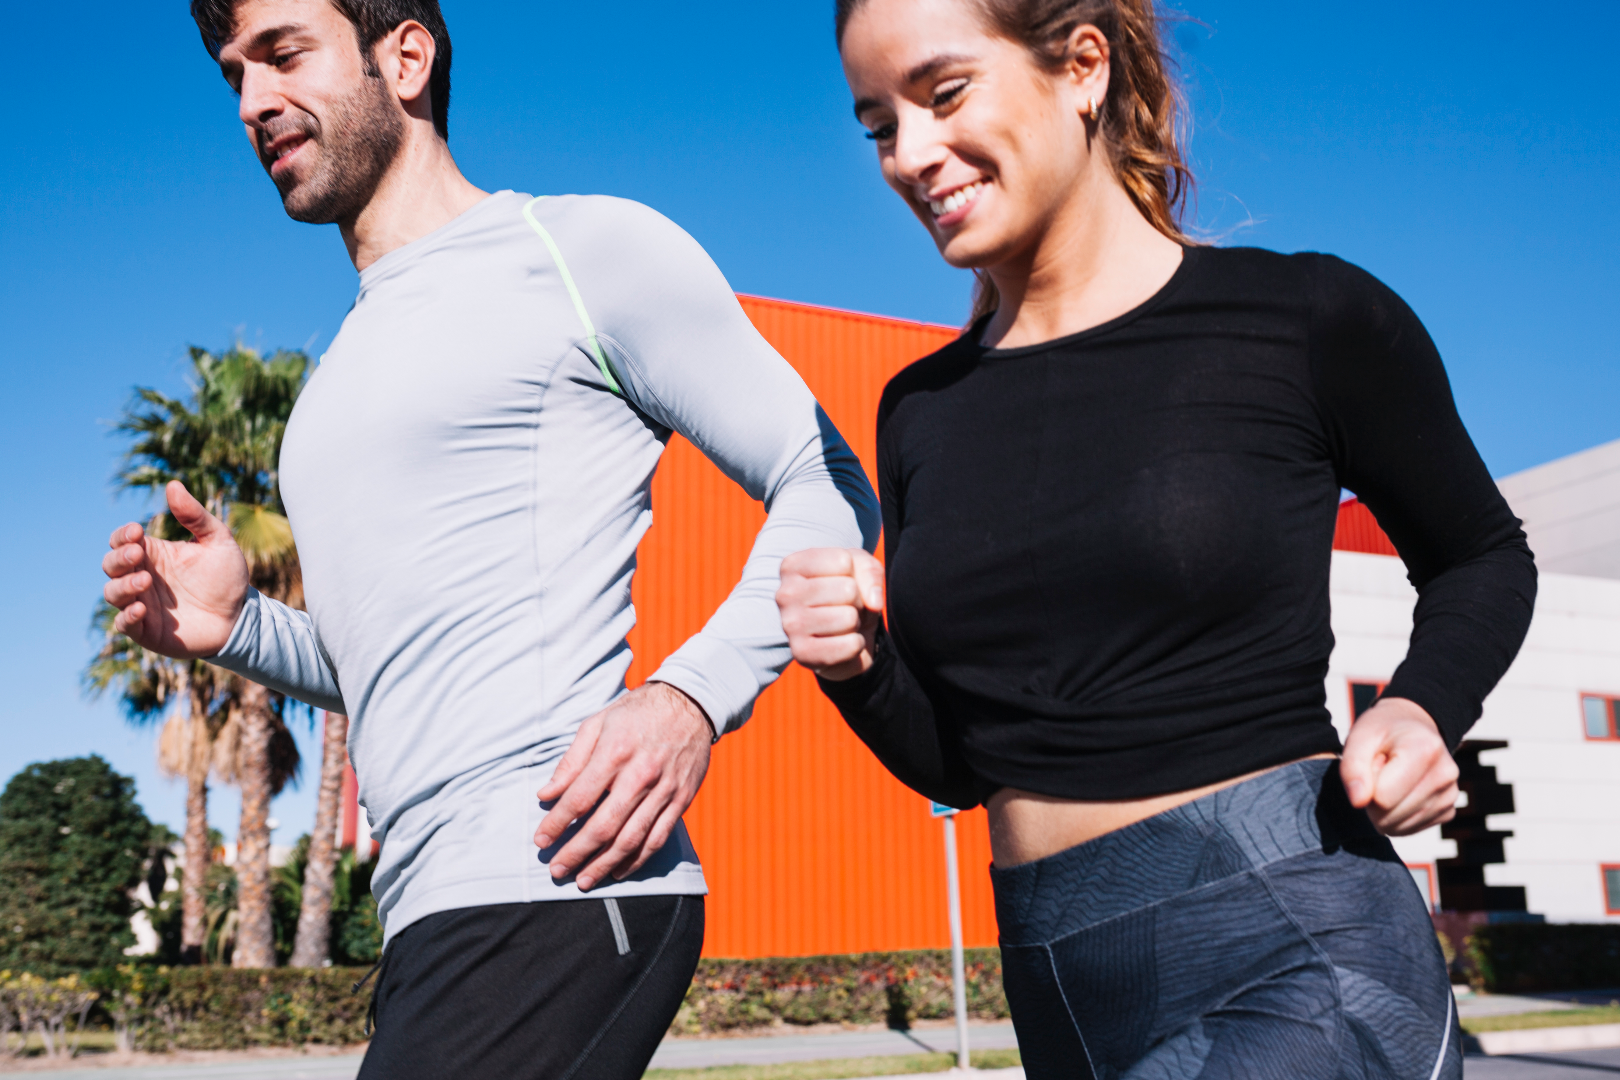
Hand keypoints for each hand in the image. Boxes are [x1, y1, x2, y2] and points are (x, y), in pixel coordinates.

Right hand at [102, 481, 249, 658]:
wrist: (240, 617)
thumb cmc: (226, 577)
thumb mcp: (218, 541)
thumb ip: (195, 516)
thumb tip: (173, 485)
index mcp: (153, 554)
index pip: (122, 541)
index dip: (122, 536)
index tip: (137, 532)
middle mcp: (142, 577)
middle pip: (111, 564)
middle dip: (119, 557)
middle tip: (139, 553)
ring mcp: (142, 603)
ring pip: (112, 593)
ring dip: (123, 585)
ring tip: (145, 581)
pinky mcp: (146, 630)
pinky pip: (124, 624)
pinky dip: (127, 617)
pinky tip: (140, 609)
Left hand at [534, 682, 712, 890]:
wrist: (691, 703)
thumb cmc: (636, 712)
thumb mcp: (597, 724)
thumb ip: (571, 761)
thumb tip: (546, 794)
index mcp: (615, 752)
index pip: (579, 798)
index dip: (557, 823)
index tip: (541, 840)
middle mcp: (640, 775)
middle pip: (603, 826)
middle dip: (576, 853)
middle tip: (556, 869)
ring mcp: (664, 790)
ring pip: (631, 839)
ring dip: (604, 864)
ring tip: (584, 880)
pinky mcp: (681, 800)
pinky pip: (658, 838)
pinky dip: (637, 860)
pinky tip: (619, 870)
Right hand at [777, 547, 884, 681]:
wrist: (843, 634)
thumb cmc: (847, 593)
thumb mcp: (860, 569)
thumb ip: (870, 571)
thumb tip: (874, 603)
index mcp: (792, 566)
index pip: (843, 562)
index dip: (855, 573)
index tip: (841, 582)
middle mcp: (785, 594)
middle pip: (848, 590)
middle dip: (858, 600)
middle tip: (844, 606)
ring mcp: (790, 625)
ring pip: (849, 618)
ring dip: (855, 622)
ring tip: (842, 623)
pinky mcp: (802, 654)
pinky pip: (850, 645)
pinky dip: (855, 645)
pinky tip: (840, 641)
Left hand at [1340, 697, 1459, 835]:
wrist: (1411, 728)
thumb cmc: (1382, 732)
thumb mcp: (1359, 737)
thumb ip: (1352, 767)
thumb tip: (1358, 802)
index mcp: (1425, 749)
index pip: (1382, 797)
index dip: (1366, 784)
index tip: (1374, 761)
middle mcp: (1445, 774)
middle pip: (1389, 815)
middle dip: (1373, 799)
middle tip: (1380, 771)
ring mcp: (1450, 795)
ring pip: (1398, 826)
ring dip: (1383, 809)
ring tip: (1390, 779)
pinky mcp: (1447, 811)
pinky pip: (1409, 829)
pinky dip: (1396, 816)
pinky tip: (1400, 791)